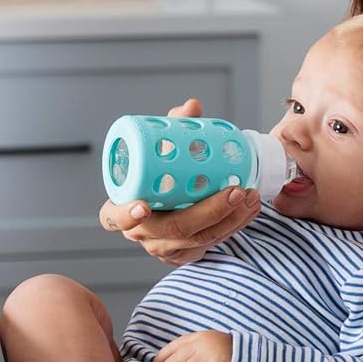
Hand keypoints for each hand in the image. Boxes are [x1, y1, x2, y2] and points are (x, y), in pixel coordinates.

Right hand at [98, 96, 259, 264]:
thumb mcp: (162, 146)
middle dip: (208, 211)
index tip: (143, 206)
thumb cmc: (159, 171)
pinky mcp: (185, 254)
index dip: (126, 215)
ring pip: (197, 239)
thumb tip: (192, 107)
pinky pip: (211, 244)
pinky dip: (234, 226)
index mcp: (120, 208)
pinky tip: (249, 210)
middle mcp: (140, 233)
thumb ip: (174, 126)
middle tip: (234, 191)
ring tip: (250, 195)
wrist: (172, 195)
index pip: (112, 218)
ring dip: (229, 219)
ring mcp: (163, 247)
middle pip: (172, 228)